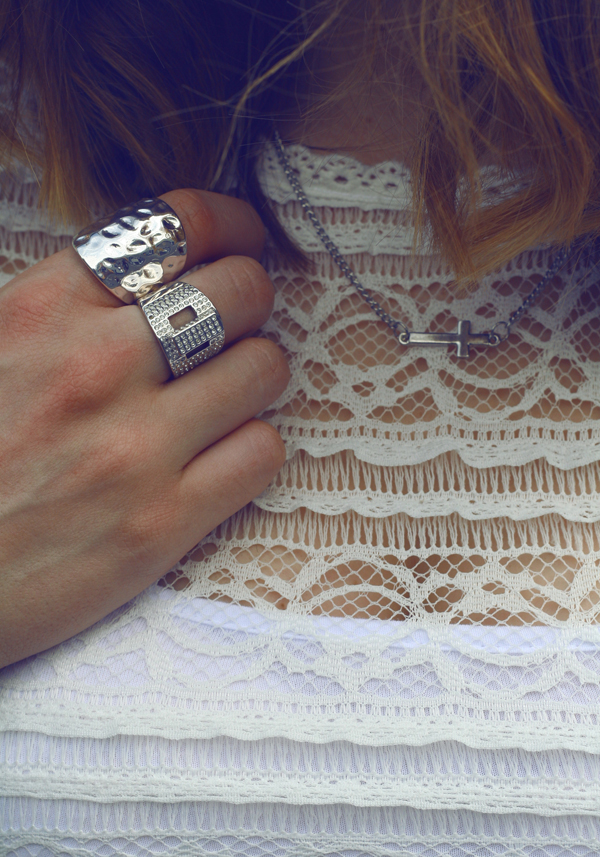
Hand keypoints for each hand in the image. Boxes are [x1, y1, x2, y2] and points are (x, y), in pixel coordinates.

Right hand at [0, 189, 289, 667]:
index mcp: (42, 311)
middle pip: (239, 291)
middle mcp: (97, 367)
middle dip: (250, 300)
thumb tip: (142, 273)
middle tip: (236, 323)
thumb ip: (56, 305)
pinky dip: (254, 446)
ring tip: (230, 390)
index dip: (231, 223)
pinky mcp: (162, 523)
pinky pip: (262, 453)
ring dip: (257, 372)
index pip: (175, 225)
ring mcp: (135, 447)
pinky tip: (224, 453)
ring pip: (263, 368)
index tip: (244, 238)